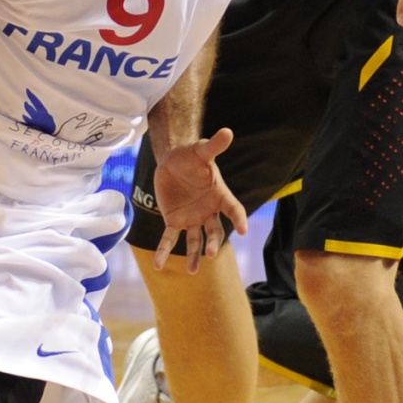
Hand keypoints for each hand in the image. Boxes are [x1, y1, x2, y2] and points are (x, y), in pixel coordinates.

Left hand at [151, 127, 247, 274]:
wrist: (172, 161)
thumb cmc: (191, 156)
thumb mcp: (201, 151)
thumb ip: (214, 146)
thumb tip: (227, 131)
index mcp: (220, 196)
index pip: (234, 209)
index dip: (239, 219)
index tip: (243, 230)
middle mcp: (209, 211)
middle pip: (215, 231)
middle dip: (212, 242)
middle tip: (209, 253)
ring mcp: (192, 218)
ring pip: (195, 240)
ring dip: (194, 255)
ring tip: (192, 271)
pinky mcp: (175, 221)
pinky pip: (170, 239)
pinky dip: (164, 252)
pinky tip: (158, 265)